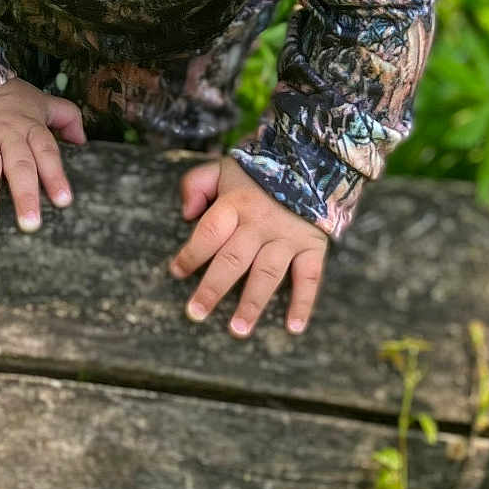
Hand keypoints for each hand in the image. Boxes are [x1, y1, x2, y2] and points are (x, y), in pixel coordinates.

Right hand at [0, 77, 85, 233]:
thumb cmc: (6, 95)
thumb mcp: (40, 101)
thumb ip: (67, 116)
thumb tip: (82, 140)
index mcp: (29, 127)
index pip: (46, 152)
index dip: (55, 175)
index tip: (63, 201)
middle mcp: (6, 134)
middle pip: (18, 165)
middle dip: (25, 195)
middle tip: (30, 224)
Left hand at [169, 156, 327, 337]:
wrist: (311, 159)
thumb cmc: (258, 170)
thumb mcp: (223, 167)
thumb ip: (197, 184)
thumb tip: (185, 215)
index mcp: (235, 202)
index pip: (208, 233)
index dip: (190, 254)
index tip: (176, 272)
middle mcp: (260, 222)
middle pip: (233, 260)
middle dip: (212, 289)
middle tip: (196, 313)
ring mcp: (288, 236)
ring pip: (267, 274)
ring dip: (252, 304)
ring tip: (237, 329)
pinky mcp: (312, 245)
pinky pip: (309, 277)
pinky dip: (303, 303)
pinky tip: (293, 327)